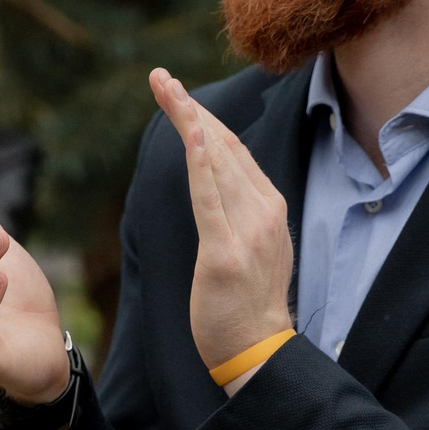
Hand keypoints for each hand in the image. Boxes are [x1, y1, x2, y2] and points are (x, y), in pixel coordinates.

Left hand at [148, 69, 294, 372]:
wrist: (259, 352)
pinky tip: (191, 133)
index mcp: (268, 207)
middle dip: (190, 108)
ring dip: (189, 120)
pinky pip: (211, 198)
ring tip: (165, 88)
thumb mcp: (250, 247)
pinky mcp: (226, 252)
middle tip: (160, 77)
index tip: (178, 93)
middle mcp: (264, 210)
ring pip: (216, 161)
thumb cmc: (246, 306)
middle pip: (224, 146)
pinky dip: (201, 162)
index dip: (204, 119)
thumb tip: (216, 185)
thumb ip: (238, 213)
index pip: (234, 151)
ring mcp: (248, 229)